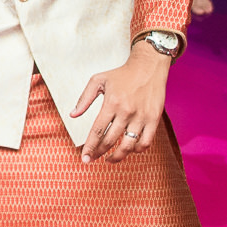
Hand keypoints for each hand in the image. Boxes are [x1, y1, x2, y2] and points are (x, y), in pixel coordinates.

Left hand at [70, 45, 170, 161]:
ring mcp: (141, 117)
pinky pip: (146, 142)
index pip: (98, 131)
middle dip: (99, 153)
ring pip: (128, 145)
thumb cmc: (122, 74)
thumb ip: (84, 98)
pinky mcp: (154, 119)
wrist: (148, 67)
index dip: (90, 146)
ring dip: (117, 156)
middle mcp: (127, 111)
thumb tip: (73, 114)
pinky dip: (137, 150)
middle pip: (110, 140)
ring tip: (109, 159)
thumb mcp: (98, 80)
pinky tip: (129, 149)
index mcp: (112, 103)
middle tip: (92, 160)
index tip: (84, 157)